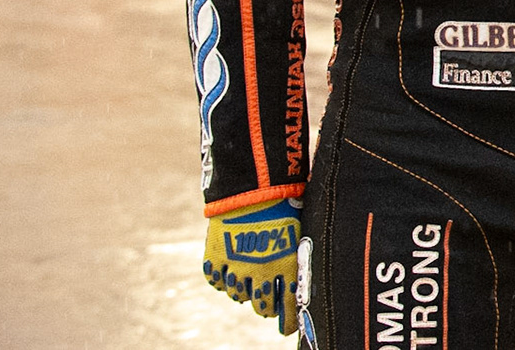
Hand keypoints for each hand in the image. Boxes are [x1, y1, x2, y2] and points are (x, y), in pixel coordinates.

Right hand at [203, 196, 301, 333]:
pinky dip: (221, 280)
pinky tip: (227, 274)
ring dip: (243, 293)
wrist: (254, 184)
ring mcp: (236, 266)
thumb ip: (295, 254)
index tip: (287, 329)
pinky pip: (216, 281)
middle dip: (266, 307)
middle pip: (261, 306)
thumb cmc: (286, 199)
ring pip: (238, 295)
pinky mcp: (215, 258)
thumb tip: (298, 273)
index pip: (289, 305)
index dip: (288, 320)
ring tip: (247, 285)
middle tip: (267, 305)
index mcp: (287, 264)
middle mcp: (261, 271)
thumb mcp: (299, 228)